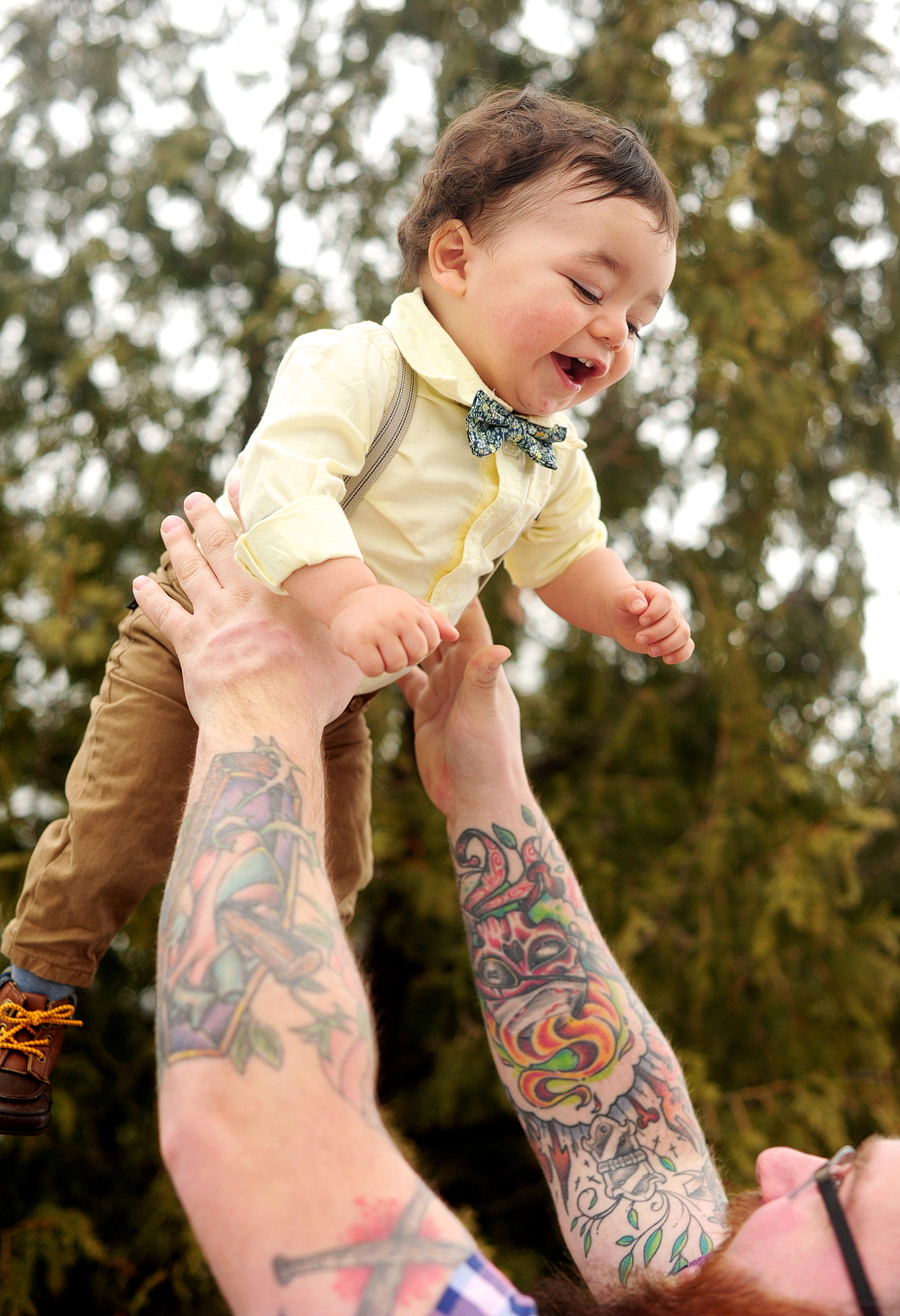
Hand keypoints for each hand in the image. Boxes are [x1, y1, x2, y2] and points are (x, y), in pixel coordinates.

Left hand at [134, 493, 360, 731]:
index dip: (247, 510)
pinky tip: (139, 583)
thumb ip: (347, 635)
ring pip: (191, 571)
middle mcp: (246, 597)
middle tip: (194, 500)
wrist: (267, 719)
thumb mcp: (345, 655)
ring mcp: (216, 619)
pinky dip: (151, 597)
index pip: (264, 541)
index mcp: (284, 593)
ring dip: (178, 545)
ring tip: (169, 524)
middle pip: (221, 548)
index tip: (235, 485)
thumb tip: (368, 628)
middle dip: (206, 518)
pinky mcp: (192, 644)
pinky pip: (166, 614)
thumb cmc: (312, 692)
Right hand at [330, 585, 458, 678]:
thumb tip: (454, 635)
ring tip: (374, 648)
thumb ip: (434, 621)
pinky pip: (373, 669)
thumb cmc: (384, 606)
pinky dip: (368, 667)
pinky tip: (362, 654)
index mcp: (416, 611)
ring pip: (395, 665)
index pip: (431, 644)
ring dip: (384, 663)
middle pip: (415, 656)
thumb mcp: (411, 608)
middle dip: (402, 657)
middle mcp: (401, 618)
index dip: (416, 647)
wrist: (345, 596)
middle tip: (387, 645)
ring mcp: (380, 628)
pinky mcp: (359, 641)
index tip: (401, 638)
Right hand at [397, 601, 528, 819]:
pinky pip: (408, 682)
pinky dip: (395, 667)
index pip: (470, 625)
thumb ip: (484, 680)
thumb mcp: (483, 713)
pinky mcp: (426, 711)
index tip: (441, 570)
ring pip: (423, 655)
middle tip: (400, 583)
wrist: (474, 796)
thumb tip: (499, 647)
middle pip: (443, 634)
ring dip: (408, 635)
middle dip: (426, 612)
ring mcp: (443, 693)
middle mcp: (462, 676)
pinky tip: (377, 651)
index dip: (458, 599)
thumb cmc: (487, 755)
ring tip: (384, 610)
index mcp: (479, 670)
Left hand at [608, 580, 693, 662]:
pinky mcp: (674, 640)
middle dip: (656, 633)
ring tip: (650, 651)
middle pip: (673, 621)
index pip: (665, 601)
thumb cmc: (623, 605)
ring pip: (683, 635)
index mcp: (660, 595)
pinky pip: (687, 647)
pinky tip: (666, 659)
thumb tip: (640, 606)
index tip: (641, 621)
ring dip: (667, 645)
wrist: (623, 619)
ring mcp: (676, 625)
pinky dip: (680, 655)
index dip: (655, 612)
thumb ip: (629, 598)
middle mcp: (672, 609)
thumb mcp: (621, 598)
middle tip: (638, 639)